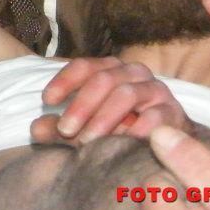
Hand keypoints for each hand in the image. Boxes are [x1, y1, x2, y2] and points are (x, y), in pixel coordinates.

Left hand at [32, 57, 192, 145]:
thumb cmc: (119, 128)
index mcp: (110, 69)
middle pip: (103, 79)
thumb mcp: (85, 127)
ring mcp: (155, 90)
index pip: (84, 66)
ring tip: (86, 142)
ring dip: (103, 119)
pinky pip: (155, 117)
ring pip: (126, 94)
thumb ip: (59, 128)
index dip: (64, 81)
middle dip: (81, 105)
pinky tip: (121, 143)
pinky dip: (136, 129)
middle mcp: (133, 73)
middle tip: (64, 130)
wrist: (166, 140)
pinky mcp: (173, 112)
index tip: (46, 100)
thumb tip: (35, 129)